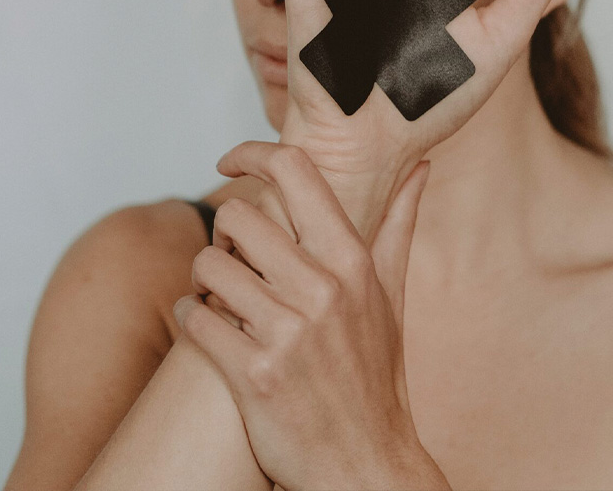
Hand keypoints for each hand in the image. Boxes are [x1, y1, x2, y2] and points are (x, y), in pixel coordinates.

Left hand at [173, 142, 449, 490]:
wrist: (365, 464)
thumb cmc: (376, 374)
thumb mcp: (393, 295)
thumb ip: (400, 224)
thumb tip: (422, 168)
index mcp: (352, 259)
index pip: (294, 171)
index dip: (253, 152)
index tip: (230, 159)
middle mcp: (323, 289)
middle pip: (236, 216)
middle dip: (224, 234)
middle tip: (233, 254)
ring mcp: (288, 333)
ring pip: (208, 266)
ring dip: (204, 279)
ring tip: (222, 294)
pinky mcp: (254, 376)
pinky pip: (196, 319)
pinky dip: (191, 317)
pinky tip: (208, 325)